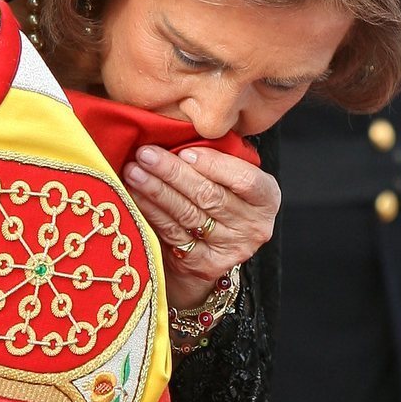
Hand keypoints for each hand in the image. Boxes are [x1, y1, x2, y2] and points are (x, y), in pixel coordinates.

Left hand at [122, 144, 279, 308]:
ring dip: (156, 190)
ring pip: (187, 214)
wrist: (211, 252)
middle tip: (146, 154)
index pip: (244, 180)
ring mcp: (229, 249)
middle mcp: (253, 226)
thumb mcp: (230, 180)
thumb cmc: (219, 203)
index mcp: (266, 199)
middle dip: (173, 172)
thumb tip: (179, 136)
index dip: (214, 165)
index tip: (184, 151)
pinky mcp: (203, 265)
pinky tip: (136, 195)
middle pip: (210, 196)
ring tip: (134, 171)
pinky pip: (172, 233)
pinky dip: (151, 212)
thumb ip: (217, 160)